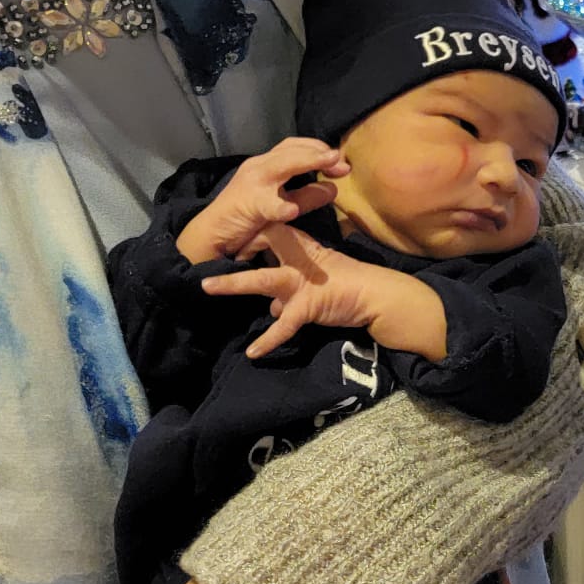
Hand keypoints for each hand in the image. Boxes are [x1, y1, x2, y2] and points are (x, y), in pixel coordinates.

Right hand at [179, 138, 348, 263]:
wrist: (212, 235)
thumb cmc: (246, 219)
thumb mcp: (282, 205)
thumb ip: (306, 196)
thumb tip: (334, 188)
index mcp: (266, 165)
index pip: (294, 147)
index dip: (318, 149)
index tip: (339, 159)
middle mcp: (259, 167)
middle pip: (291, 150)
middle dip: (319, 153)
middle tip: (342, 162)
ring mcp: (251, 183)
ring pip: (281, 166)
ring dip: (307, 162)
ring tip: (330, 165)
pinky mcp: (246, 204)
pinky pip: (266, 203)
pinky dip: (279, 205)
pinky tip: (292, 209)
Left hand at [202, 224, 444, 359]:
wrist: (376, 296)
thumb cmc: (349, 283)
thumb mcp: (317, 278)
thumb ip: (290, 290)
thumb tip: (271, 309)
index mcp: (302, 248)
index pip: (270, 229)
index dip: (249, 236)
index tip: (235, 249)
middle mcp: (299, 261)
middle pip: (262, 243)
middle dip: (235, 248)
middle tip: (208, 257)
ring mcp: (302, 283)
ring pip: (262, 281)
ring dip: (233, 284)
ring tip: (206, 288)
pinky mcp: (308, 307)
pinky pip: (284, 327)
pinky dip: (268, 340)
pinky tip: (253, 353)